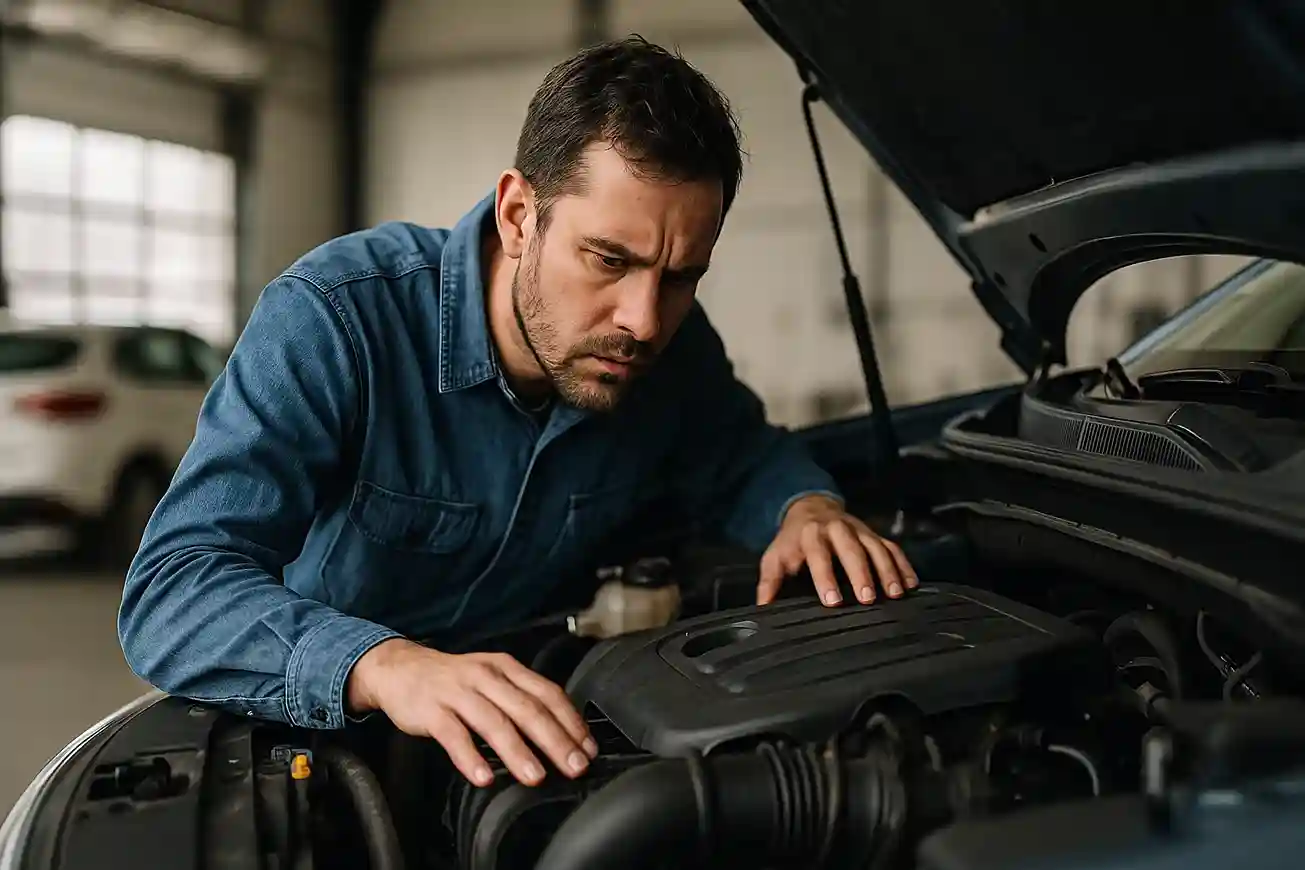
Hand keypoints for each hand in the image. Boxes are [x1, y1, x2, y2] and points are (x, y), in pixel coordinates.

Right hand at [347, 638, 596, 787]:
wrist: (400, 668)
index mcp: (507, 668)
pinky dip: (470, 757)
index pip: (548, 693)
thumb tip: (561, 733)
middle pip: (527, 709)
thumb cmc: (454, 680)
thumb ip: (521, 700)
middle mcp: (486, 676)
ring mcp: (458, 692)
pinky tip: (484, 777)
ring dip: (517, 751)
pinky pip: (453, 735)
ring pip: (493, 722)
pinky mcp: (432, 710)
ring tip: (535, 776)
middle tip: (573, 766)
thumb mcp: (492, 679)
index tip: (587, 748)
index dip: (570, 722)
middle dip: (554, 740)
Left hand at [757, 495, 917, 606]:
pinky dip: (903, 565)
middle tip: (868, 598)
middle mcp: (838, 529)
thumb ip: (770, 582)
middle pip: (852, 548)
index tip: (833, 601)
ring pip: (876, 547)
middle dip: (861, 573)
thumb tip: (763, 609)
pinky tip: (911, 585)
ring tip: (896, 594)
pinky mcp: (875, 534)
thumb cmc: (793, 541)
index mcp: (811, 534)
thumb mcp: (776, 557)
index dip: (825, 577)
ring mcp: (860, 530)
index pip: (818, 555)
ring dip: (887, 570)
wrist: (811, 508)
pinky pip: (892, 548)